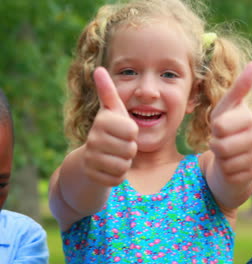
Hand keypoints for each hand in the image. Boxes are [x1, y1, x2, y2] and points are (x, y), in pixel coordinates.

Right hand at [83, 67, 137, 186]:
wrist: (89, 160)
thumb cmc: (109, 131)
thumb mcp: (112, 111)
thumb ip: (108, 92)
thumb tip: (98, 68)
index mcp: (102, 120)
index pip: (132, 130)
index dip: (133, 133)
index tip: (123, 130)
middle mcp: (93, 138)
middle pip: (130, 149)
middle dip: (130, 149)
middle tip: (120, 145)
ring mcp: (91, 158)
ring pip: (124, 165)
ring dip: (125, 163)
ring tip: (115, 156)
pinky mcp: (92, 176)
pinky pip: (118, 179)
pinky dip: (118, 176)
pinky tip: (109, 168)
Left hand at [209, 62, 251, 185]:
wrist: (230, 165)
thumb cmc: (225, 133)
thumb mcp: (224, 110)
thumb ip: (238, 89)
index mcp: (247, 117)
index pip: (223, 120)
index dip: (217, 125)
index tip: (220, 124)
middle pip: (221, 138)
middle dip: (214, 142)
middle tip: (219, 141)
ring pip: (225, 156)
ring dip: (219, 156)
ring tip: (225, 154)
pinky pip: (229, 171)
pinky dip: (225, 171)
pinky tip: (230, 167)